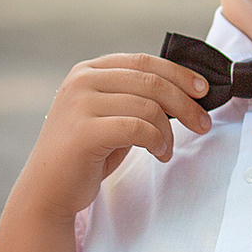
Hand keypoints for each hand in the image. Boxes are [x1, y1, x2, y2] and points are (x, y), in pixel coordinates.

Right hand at [16, 53, 210, 221]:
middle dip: (185, 103)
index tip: (204, 91)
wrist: (48, 190)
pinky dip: (157, 141)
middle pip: (151, 81)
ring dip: (170, 130)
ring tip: (168, 149)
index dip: (179, 73)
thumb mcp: (110, 115)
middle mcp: (81, 81)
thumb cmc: (86, 154)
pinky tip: (160, 154)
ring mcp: (80, 104)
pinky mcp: (84, 131)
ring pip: (148, 106)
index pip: (144, 61)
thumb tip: (186, 90)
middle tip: (204, 124)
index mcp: (88, 70)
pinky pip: (137, 129)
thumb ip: (135, 98)